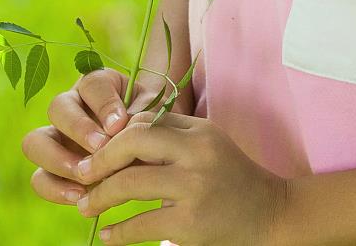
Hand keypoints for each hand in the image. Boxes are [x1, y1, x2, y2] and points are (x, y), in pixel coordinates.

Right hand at [22, 66, 169, 207]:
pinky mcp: (53, 170)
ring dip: (58, 159)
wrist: (157, 158)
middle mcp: (72, 108)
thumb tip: (116, 132)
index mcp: (99, 87)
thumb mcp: (155, 118)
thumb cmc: (156, 130)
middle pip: (57, 108)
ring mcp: (58, 139)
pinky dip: (56, 188)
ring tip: (86, 176)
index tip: (120, 125)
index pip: (92, 85)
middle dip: (78, 129)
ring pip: (34, 142)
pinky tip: (81, 196)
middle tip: (101, 148)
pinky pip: (39, 178)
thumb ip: (139, 119)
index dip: (104, 104)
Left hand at [70, 110, 289, 245]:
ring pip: (130, 183)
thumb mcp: (209, 146)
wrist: (274, 216)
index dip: (115, 136)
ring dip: (101, 196)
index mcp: (200, 131)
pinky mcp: (191, 224)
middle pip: (133, 141)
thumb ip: (173, 136)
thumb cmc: (234, 180)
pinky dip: (118, 232)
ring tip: (86, 206)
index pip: (145, 121)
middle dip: (100, 159)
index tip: (96, 153)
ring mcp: (194, 189)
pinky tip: (107, 235)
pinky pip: (141, 224)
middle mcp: (198, 154)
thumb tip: (121, 135)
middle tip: (81, 174)